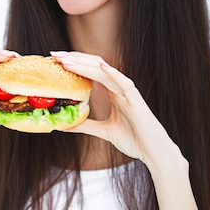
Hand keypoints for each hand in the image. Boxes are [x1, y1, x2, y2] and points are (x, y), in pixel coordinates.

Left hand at [51, 51, 176, 168]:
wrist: (155, 153)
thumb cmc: (135, 140)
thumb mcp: (104, 131)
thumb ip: (87, 125)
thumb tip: (66, 124)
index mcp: (113, 92)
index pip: (91, 71)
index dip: (74, 64)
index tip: (55, 61)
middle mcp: (120, 88)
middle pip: (95, 66)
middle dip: (74, 59)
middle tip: (54, 55)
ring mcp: (128, 93)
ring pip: (106, 72)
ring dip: (85, 65)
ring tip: (67, 61)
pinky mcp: (137, 101)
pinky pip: (125, 84)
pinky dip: (114, 74)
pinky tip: (101, 67)